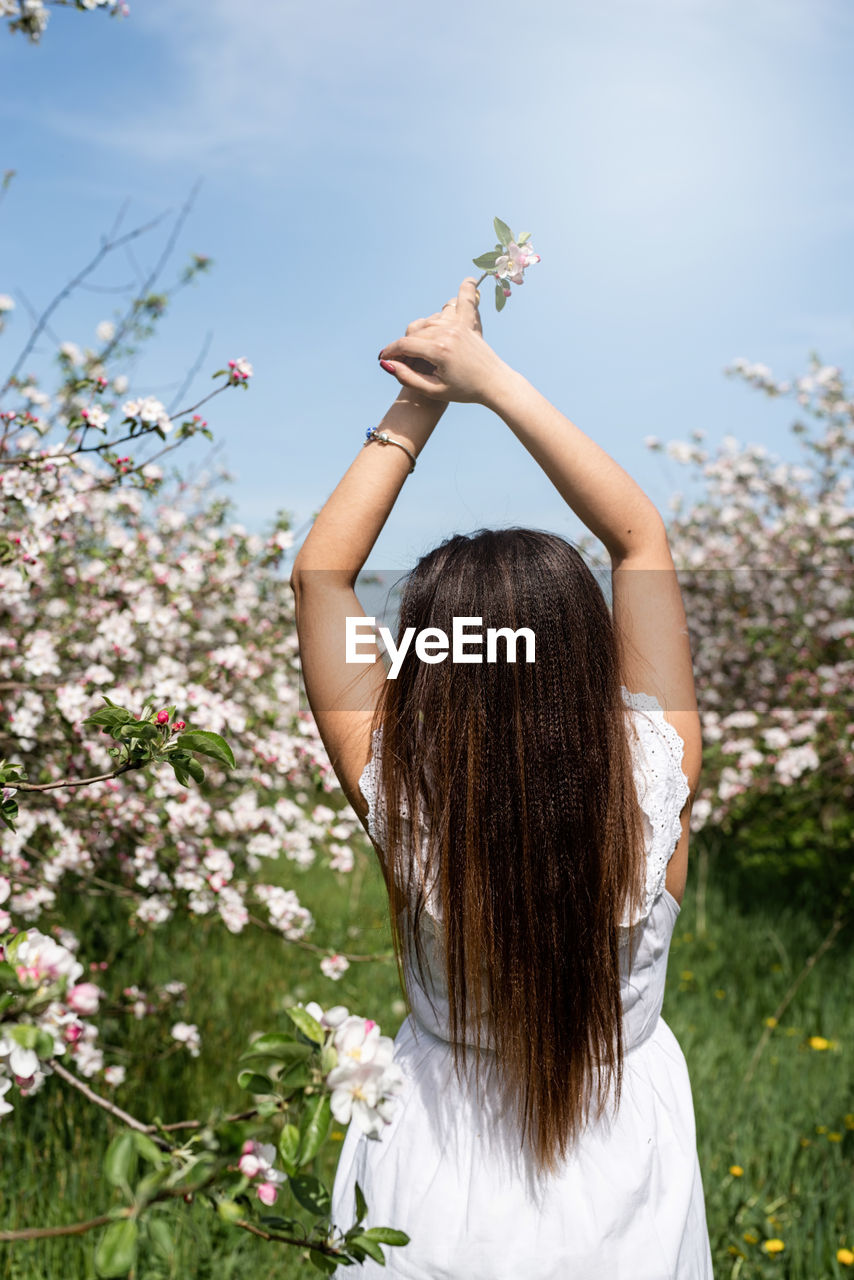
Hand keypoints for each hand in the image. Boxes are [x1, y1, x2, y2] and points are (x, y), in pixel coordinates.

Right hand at [379, 278, 507, 404]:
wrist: (494, 385)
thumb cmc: (464, 391)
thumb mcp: (433, 391)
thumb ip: (407, 378)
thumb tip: (386, 363)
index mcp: (439, 351)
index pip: (405, 345)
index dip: (390, 351)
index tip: (383, 358)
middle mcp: (449, 333)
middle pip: (415, 332)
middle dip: (404, 347)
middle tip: (401, 361)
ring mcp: (459, 326)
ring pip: (428, 322)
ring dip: (420, 334)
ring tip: (419, 350)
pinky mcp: (468, 324)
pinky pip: (464, 302)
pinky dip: (465, 291)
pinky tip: (468, 280)